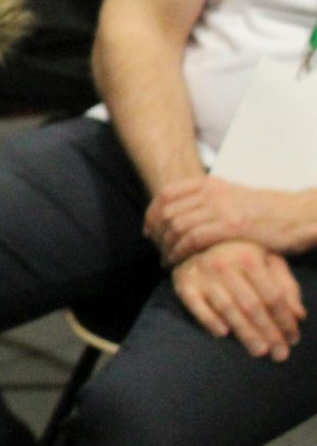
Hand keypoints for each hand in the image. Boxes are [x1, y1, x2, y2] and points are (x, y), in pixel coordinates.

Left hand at [146, 176, 315, 263]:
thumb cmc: (266, 210)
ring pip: (177, 225)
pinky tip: (177, 262)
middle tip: (156, 249)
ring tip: (165, 259)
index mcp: (209, 183)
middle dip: (156, 232)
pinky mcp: (231, 226)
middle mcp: (210, 193)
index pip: (166, 194)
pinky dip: (180, 251)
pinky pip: (193, 238)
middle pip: (167, 210)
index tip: (148, 230)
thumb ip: (207, 201)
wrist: (297, 214)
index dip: (152, 213)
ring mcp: (220, 208)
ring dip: (166, 244)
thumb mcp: (231, 196)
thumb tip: (183, 211)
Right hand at [171, 240, 306, 360]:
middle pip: (251, 305)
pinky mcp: (183, 284)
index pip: (272, 295)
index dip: (285, 320)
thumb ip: (286, 287)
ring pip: (227, 309)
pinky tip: (222, 334)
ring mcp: (201, 274)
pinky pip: (196, 306)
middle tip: (279, 355)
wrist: (195, 244)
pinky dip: (209, 320)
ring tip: (259, 352)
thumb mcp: (267, 263)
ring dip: (245, 333)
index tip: (293, 340)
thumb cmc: (238, 258)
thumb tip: (299, 315)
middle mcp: (224, 264)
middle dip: (268, 333)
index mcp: (249, 256)